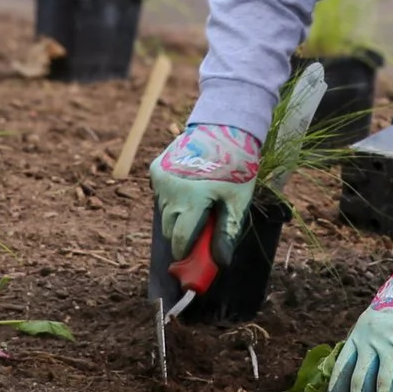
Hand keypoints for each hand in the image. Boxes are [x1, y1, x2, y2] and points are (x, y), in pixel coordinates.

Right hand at [149, 124, 260, 266]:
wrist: (224, 128)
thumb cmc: (236, 167)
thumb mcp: (237, 201)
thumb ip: (226, 234)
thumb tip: (221, 263)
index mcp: (191, 200)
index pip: (178, 240)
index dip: (185, 253)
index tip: (192, 259)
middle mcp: (170, 190)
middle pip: (168, 229)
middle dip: (181, 235)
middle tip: (200, 229)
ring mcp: (160, 178)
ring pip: (163, 212)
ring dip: (176, 215)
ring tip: (198, 203)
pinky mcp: (155, 168)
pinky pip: (160, 194)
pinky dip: (171, 198)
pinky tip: (188, 187)